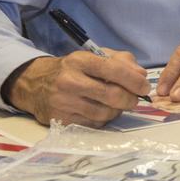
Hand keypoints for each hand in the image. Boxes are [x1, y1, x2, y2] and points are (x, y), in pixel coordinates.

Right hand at [5, 50, 148, 127]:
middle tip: (135, 100)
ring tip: (116, 104)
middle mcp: (69, 81)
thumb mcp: (95, 56)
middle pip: (112, 95)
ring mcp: (63, 102)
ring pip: (105, 113)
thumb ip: (122, 61)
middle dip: (130, 99)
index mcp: (80, 61)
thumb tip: (141, 75)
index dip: (134, 80)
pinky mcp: (60, 120)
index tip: (144, 87)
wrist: (35, 84)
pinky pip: (94, 124)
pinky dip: (104, 120)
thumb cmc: (73, 69)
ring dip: (117, 111)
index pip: (113, 70)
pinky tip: (101, 111)